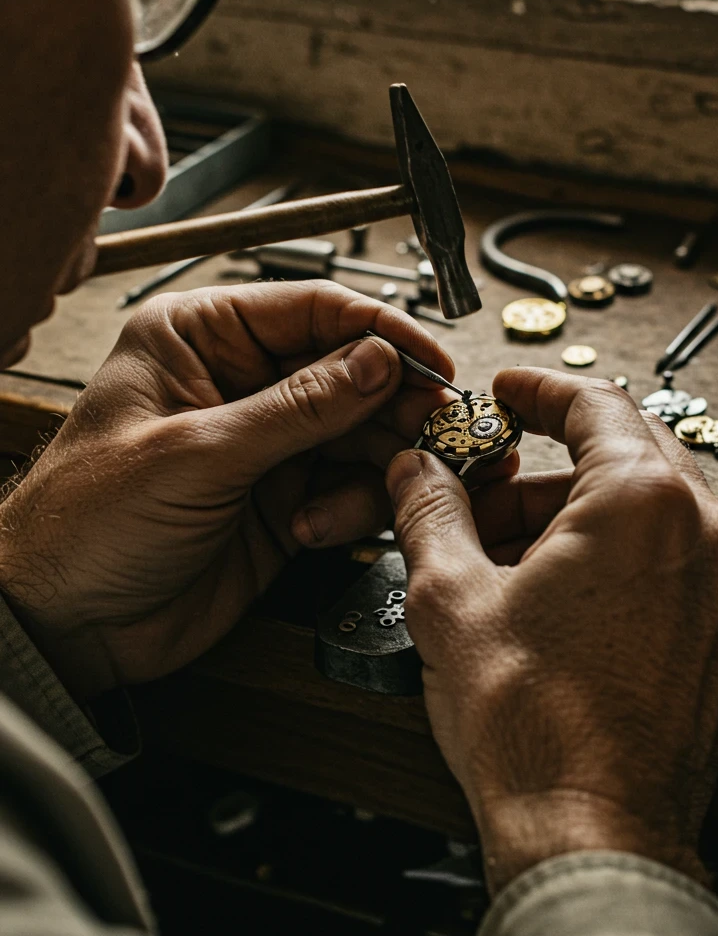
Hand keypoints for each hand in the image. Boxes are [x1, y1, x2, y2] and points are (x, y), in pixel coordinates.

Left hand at [0, 282, 453, 701]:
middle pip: (351, 371)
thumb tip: (377, 360)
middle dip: (395, 402)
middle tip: (436, 430)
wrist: (63, 626)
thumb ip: (296, 408)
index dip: (381, 332)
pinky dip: (350, 508)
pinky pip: (349, 488)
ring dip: (378, 462)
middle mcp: (240, 382)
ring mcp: (266, 444)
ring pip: (361, 432)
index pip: (313, 310)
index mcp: (201, 339)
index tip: (433, 361)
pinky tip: (313, 529)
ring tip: (387, 486)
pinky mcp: (284, 500)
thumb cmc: (86, 523)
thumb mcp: (196, 454)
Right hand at [386, 369, 717, 894]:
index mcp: (644, 503)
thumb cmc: (533, 728)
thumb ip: (428, 510)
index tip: (507, 392)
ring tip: (504, 562)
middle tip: (483, 493)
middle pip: (623, 455)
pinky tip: (554, 598)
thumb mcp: (449, 598)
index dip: (537, 389)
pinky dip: (616, 559)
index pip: (595, 402)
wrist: (591, 836)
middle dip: (544, 467)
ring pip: (646, 512)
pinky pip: (671, 563)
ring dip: (575, 518)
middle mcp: (706, 535)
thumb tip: (415, 470)